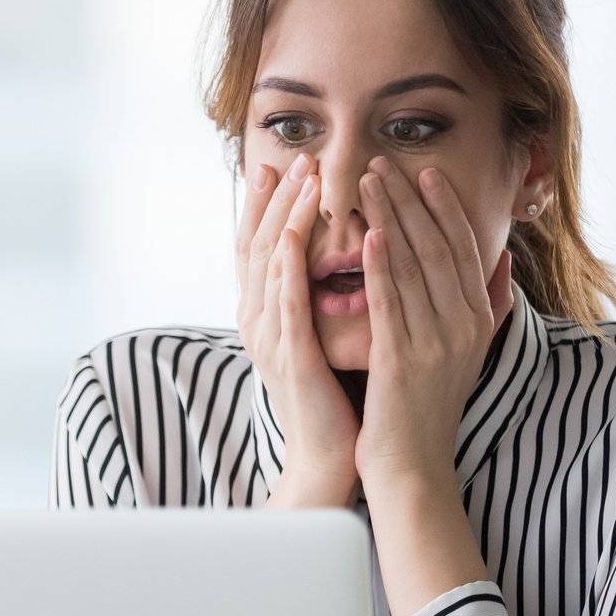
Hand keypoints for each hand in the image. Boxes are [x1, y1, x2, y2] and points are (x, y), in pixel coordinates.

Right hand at [235, 153, 359, 504]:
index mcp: (269, 314)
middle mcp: (259, 320)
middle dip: (277, 197)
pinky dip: (290, 266)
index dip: (273, 203)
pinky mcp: (289, 357)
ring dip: (285, 216)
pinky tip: (298, 236)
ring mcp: (270, 338)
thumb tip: (355, 253)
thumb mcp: (330, 337)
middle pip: (260, 244)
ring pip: (272, 263)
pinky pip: (286, 303)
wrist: (332, 458)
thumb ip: (331, 297)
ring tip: (301, 178)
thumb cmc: (340, 397)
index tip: (287, 163)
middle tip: (294, 156)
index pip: (266, 246)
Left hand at [355, 157, 513, 496]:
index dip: (444, 207)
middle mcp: (464, 327)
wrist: (413, 468)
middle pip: (438, 248)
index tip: (425, 172)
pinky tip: (369, 236)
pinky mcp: (403, 361)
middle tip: (385, 162)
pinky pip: (392, 304)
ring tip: (367, 182)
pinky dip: (382, 267)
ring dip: (390, 219)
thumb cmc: (429, 408)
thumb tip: (507, 261)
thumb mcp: (469, 353)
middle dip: (412, 201)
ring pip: (412, 266)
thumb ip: (491, 305)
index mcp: (479, 320)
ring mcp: (436, 344)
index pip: (464, 249)